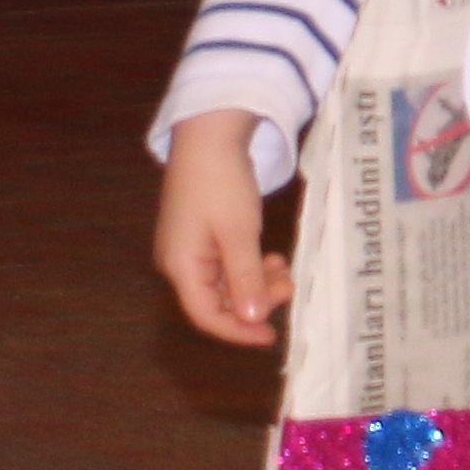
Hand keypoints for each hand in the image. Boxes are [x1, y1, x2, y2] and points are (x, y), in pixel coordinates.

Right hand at [154, 111, 292, 345]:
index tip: (270, 336)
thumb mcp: (239, 232)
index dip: (238, 330)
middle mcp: (180, 262)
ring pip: (226, 282)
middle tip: (289, 284)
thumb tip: (250, 318)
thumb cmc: (222, 183)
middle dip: (255, 299)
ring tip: (285, 267)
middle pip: (217, 300)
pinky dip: (250, 265)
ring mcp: (189, 248)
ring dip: (257, 282)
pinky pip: (226, 263)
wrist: (210, 134)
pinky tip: (272, 257)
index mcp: (180, 266)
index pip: (206, 315)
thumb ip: (245, 278)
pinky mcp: (202, 234)